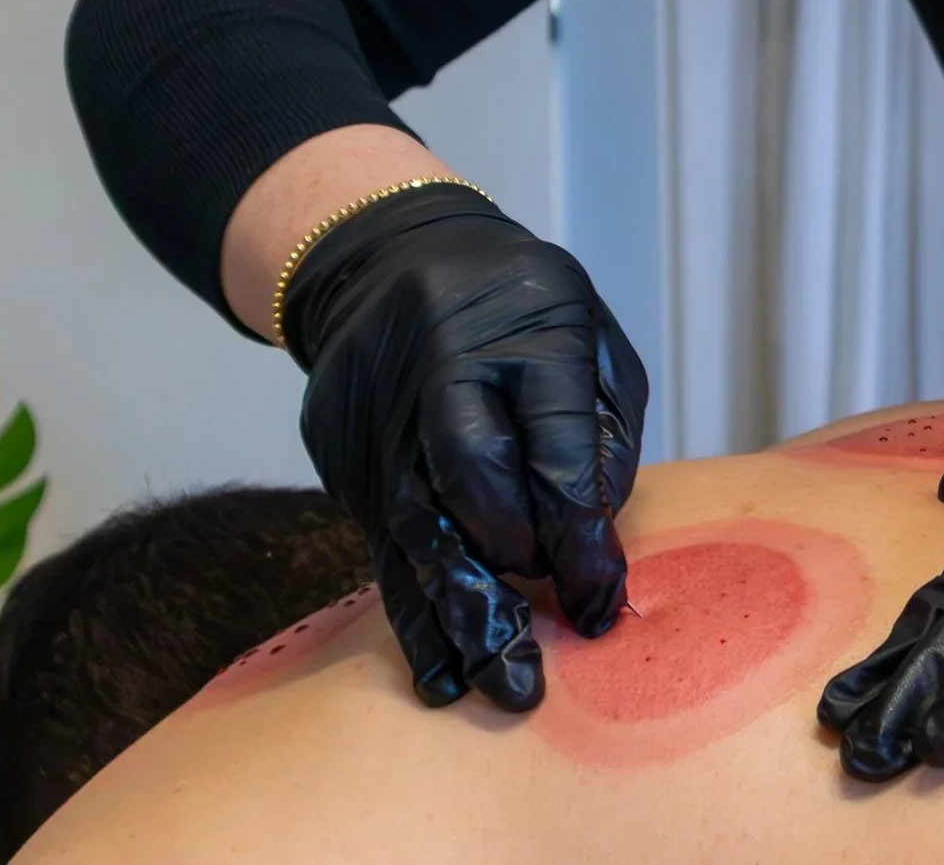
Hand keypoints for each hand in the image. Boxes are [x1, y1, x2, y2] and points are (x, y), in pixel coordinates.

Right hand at [283, 184, 647, 711]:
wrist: (390, 260)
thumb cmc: (521, 307)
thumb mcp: (589, 337)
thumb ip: (602, 432)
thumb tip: (598, 540)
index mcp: (525, 330)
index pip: (552, 438)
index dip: (577, 527)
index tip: (598, 600)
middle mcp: (443, 369)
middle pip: (471, 477)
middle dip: (509, 571)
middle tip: (540, 659)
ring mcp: (382, 412)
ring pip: (416, 521)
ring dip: (457, 612)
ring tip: (492, 684)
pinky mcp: (341, 451)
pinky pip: (382, 541)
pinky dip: (413, 611)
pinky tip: (440, 670)